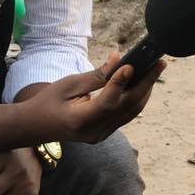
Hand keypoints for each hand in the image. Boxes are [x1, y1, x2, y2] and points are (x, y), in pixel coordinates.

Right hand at [28, 51, 164, 143]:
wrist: (35, 127)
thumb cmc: (48, 101)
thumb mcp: (68, 84)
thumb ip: (95, 76)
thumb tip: (118, 59)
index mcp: (80, 121)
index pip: (107, 103)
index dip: (120, 83)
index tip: (131, 64)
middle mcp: (94, 132)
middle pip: (127, 107)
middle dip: (146, 84)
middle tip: (159, 63)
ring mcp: (100, 135)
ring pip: (131, 112)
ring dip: (145, 90)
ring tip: (156, 69)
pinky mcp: (104, 133)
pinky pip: (126, 115)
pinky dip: (136, 98)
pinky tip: (143, 82)